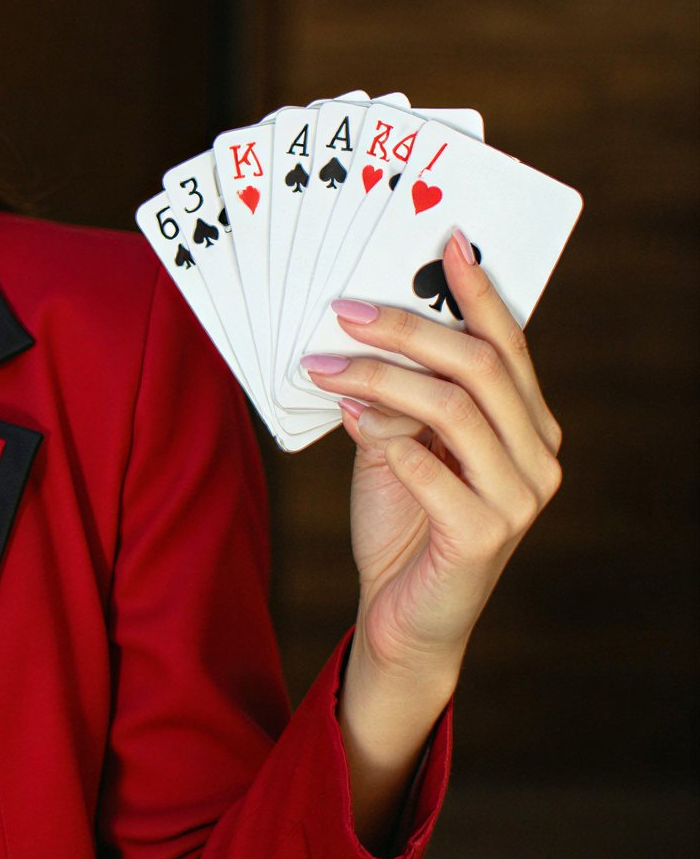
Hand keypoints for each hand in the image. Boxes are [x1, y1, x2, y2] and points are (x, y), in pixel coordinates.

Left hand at [298, 227, 562, 844]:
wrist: (402, 618)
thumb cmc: (401, 523)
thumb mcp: (396, 444)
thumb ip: (396, 395)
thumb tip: (363, 326)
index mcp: (525, 424)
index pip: (508, 343)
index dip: (478, 290)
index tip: (446, 240)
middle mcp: (537, 455)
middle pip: (481, 365)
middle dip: (408, 327)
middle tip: (343, 308)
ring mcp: (520, 498)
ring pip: (454, 408)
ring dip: (380, 378)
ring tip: (320, 366)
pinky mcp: (485, 536)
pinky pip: (433, 468)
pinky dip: (386, 437)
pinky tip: (348, 418)